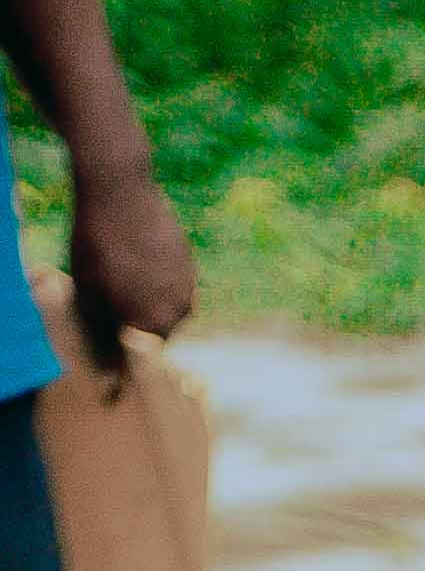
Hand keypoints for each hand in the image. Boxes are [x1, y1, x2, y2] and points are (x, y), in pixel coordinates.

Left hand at [69, 161, 195, 386]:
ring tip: (124, 271)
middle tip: (112, 293)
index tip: (112, 332)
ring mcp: (188, 288)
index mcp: (152, 327)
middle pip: (156, 332)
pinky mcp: (190, 264)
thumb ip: (104, 337)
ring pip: (167, 308)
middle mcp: (178, 314)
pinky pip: (174, 283)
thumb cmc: (95, 243)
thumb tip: (110, 380)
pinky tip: (137, 254)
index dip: (123, 349)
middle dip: (137, 322)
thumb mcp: (88, 294)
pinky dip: (158, 278)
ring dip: (149, 299)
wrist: (119, 189)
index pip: (140, 358)